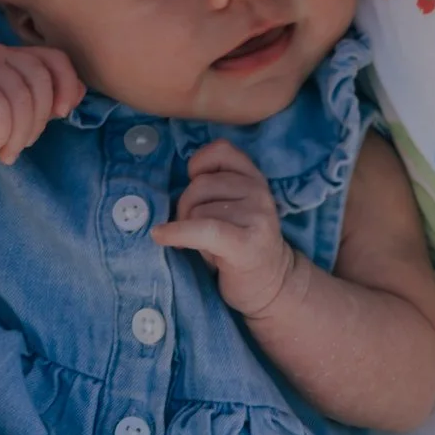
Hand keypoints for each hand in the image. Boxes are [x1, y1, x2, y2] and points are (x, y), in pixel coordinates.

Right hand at [0, 43, 83, 168]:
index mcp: (17, 57)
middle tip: (22, 145)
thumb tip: (81, 91)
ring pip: (19, 98)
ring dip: (17, 135)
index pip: (56, 59)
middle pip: (40, 81)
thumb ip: (49, 102)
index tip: (62, 115)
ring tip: (6, 150)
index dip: (67, 86)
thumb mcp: (24, 117)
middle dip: (38, 122)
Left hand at [153, 140, 300, 315]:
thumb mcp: (233, 208)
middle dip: (185, 208)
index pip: (220, 150)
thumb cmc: (241, 245)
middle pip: (199, 185)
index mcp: (254, 178)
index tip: (193, 186)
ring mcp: (256, 216)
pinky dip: (177, 233)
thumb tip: (168, 190)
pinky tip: (162, 237)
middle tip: (192, 232)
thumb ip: (214, 188)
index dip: (199, 165)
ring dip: (189, 230)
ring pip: (197, 210)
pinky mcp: (245, 242)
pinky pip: (202, 229)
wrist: (272, 284)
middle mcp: (258, 192)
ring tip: (205, 246)